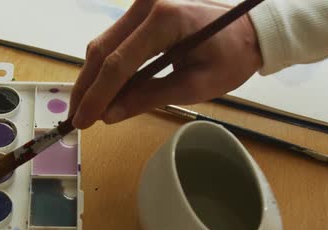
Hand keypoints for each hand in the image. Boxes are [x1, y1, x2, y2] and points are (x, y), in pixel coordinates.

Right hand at [69, 0, 262, 128]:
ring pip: (103, 45)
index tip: (83, 121)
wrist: (250, 28)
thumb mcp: (197, 85)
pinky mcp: (142, 12)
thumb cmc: (232, 57)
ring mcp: (142, 5)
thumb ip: (151, 97)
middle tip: (77, 119)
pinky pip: (115, 41)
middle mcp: (146, 6)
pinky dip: (106, 68)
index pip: (118, 63)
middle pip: (102, 50)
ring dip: (93, 79)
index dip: (98, 96)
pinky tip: (102, 91)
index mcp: (164, 20)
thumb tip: (111, 115)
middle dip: (87, 88)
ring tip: (87, 109)